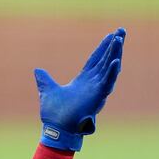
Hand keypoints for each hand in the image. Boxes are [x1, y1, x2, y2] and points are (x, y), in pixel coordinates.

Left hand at [34, 27, 125, 151]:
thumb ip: (44, 80)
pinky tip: (116, 60)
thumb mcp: (47, 91)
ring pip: (109, 68)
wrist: (56, 129)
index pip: (95, 60)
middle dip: (114, 46)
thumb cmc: (54, 114)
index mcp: (83, 81)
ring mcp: (96, 90)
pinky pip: (107, 82)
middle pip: (106, 60)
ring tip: (119, 39)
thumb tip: (37, 70)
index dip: (103, 48)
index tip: (110, 35)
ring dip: (115, 54)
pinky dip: (112, 72)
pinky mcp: (97, 97)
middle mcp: (92, 83)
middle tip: (122, 30)